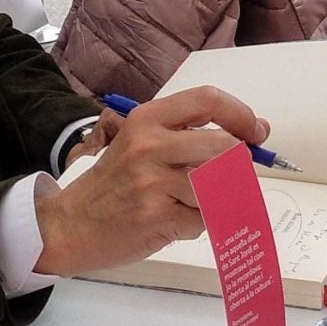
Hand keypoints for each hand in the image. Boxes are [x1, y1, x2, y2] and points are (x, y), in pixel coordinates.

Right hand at [32, 85, 268, 274]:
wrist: (70, 225)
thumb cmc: (113, 183)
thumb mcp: (140, 143)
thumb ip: (186, 134)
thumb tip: (252, 133)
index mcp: (147, 119)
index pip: (208, 100)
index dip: (241, 114)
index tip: (257, 131)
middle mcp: (150, 145)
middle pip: (225, 146)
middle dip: (238, 165)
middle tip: (231, 176)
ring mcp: (153, 182)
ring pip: (219, 185)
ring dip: (217, 198)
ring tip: (193, 202)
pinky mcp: (156, 216)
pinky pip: (205, 218)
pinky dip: (201, 223)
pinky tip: (177, 220)